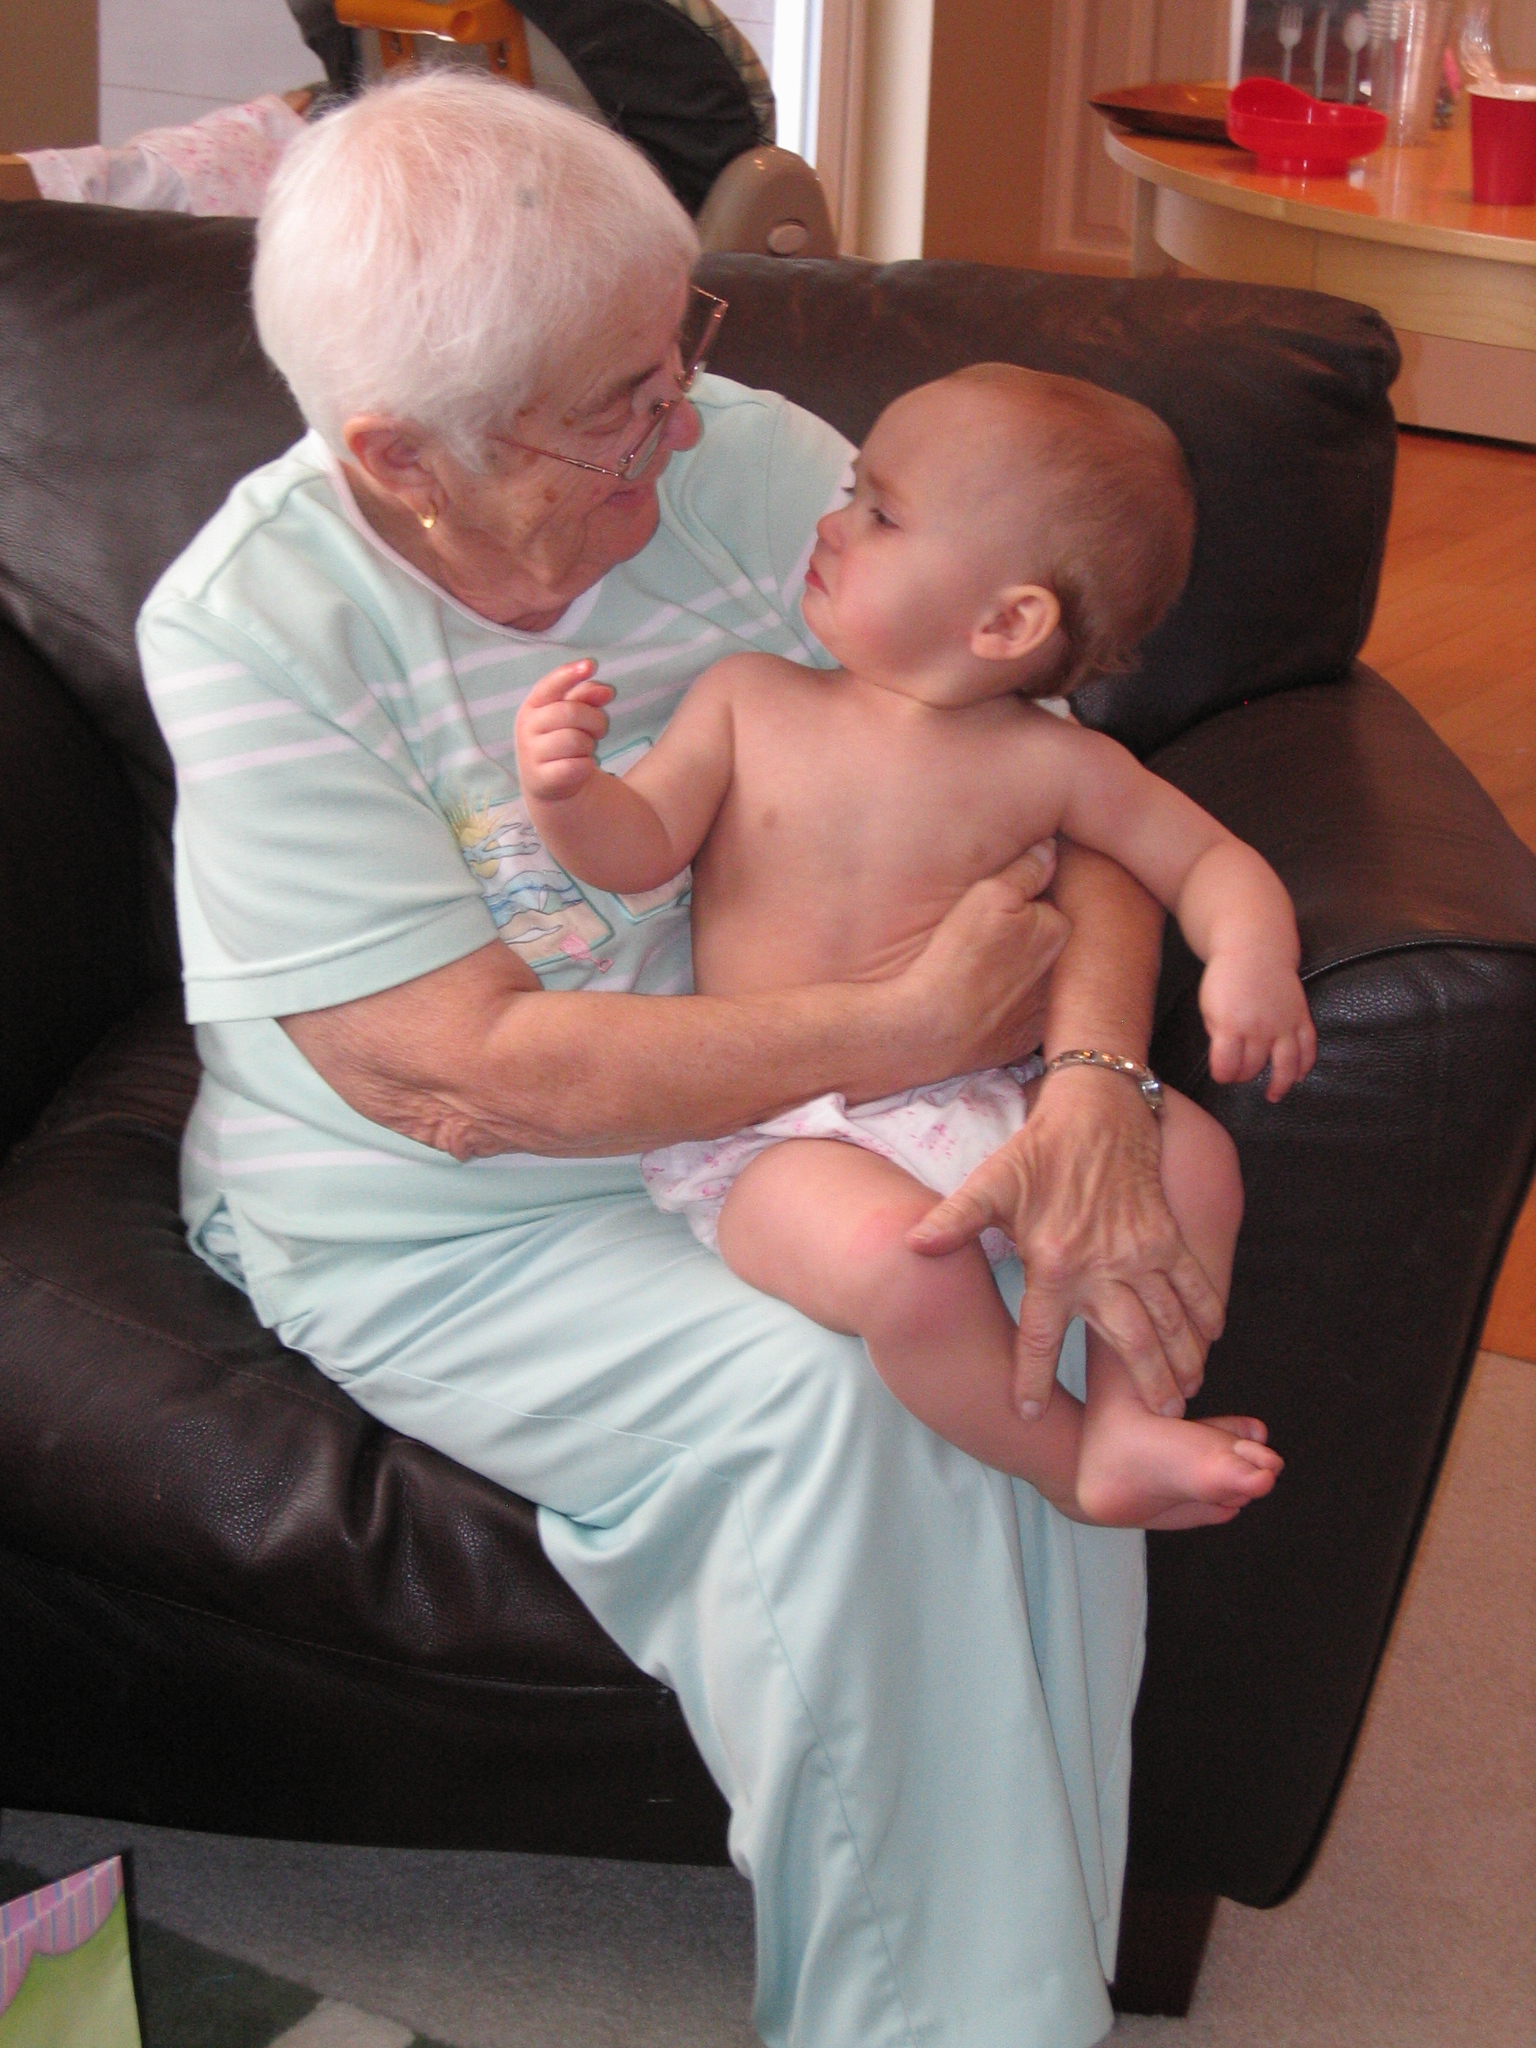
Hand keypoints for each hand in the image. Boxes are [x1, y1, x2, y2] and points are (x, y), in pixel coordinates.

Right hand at [514, 659, 614, 801]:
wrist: (550, 784)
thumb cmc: (562, 740)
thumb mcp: (573, 715)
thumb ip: (586, 697)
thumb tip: (606, 691)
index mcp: (532, 706)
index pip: (550, 685)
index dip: (570, 674)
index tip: (591, 665)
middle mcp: (527, 727)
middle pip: (572, 712)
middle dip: (595, 720)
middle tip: (599, 731)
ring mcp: (531, 754)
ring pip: (576, 740)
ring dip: (589, 746)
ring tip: (583, 750)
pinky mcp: (542, 779)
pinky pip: (578, 766)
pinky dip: (586, 766)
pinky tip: (579, 767)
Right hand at [901, 841, 1068, 1077]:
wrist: (930, 1027)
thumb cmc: (958, 956)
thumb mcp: (988, 895)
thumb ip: (1026, 869)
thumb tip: (1051, 848)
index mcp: (1061, 929)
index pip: (1048, 904)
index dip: (1021, 902)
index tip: (994, 909)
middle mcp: (1064, 972)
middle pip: (1045, 942)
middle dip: (1026, 937)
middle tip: (984, 941)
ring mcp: (1046, 1010)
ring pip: (1035, 978)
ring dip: (1018, 973)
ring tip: (979, 971)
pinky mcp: (1024, 1039)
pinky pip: (1020, 1014)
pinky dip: (1006, 1008)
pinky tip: (980, 1002)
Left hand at [908, 1064, 1225, 1420]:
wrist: (1097, 1109)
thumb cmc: (1038, 1151)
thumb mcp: (990, 1183)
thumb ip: (954, 1220)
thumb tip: (910, 1244)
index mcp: (1054, 1261)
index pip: (1042, 1334)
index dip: (1033, 1374)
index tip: (1027, 1410)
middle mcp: (1103, 1265)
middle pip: (1128, 1340)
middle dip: (1144, 1383)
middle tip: (1158, 1421)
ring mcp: (1142, 1252)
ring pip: (1167, 1320)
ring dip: (1180, 1359)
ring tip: (1186, 1394)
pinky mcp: (1167, 1236)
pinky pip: (1193, 1283)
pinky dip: (1205, 1312)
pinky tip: (1211, 1340)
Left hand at [1200, 950, 1316, 1101]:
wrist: (1254, 949)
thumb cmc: (1225, 979)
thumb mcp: (1209, 1007)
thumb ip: (1217, 1034)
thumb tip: (1227, 1058)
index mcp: (1230, 1025)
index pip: (1226, 1066)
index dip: (1222, 1075)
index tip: (1222, 1074)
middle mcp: (1259, 1027)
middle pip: (1253, 1067)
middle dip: (1243, 1074)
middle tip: (1239, 1073)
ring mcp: (1283, 1023)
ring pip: (1285, 1064)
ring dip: (1279, 1083)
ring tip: (1273, 1094)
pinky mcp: (1300, 1016)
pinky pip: (1308, 1047)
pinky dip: (1305, 1064)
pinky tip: (1298, 1076)